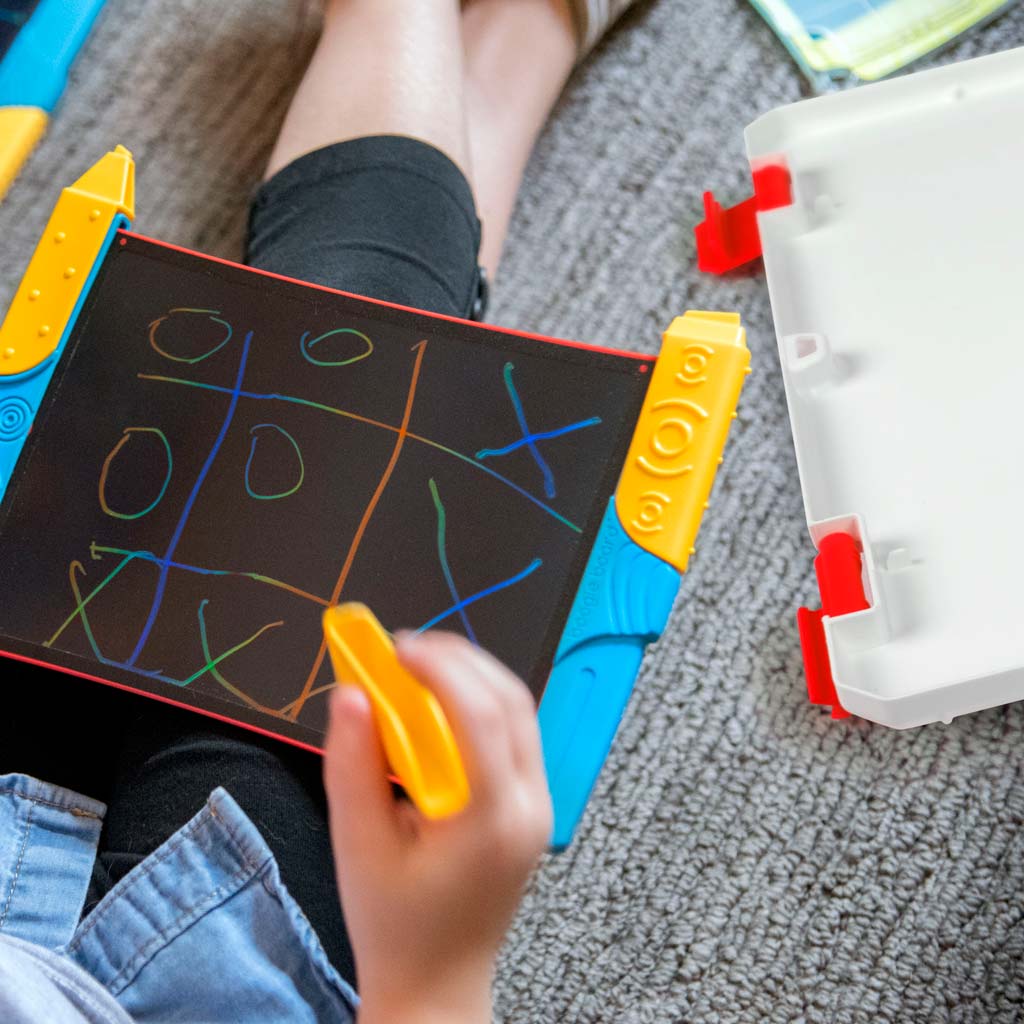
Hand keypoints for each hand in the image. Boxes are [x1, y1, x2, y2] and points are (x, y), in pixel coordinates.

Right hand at [323, 631, 552, 1023]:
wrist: (436, 987)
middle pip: (510, 701)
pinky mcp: (529, 808)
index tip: (396, 647)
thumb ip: (353, 765)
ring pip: (519, 712)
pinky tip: (437, 707)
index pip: (479, 715)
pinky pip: (514, 735)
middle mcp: (527, 808)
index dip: (439, 668)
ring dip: (471, 678)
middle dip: (458, 660)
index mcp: (490, 821)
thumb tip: (352, 695)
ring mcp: (537, 808)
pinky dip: (479, 707)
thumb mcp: (358, 845)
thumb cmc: (396, 930)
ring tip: (416, 669)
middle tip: (404, 647)